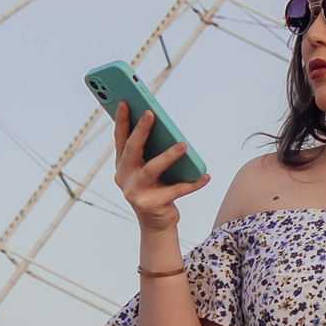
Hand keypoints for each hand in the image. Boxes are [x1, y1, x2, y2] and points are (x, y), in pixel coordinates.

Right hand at [111, 100, 190, 244]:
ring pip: (151, 169)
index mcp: (122, 165)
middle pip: (132, 150)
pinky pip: (175, 191)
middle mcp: (124, 177)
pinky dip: (192, 184)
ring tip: (183, 145)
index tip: (126, 101)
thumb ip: (150, 151)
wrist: (156, 224)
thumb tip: (163, 126)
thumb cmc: (155, 189)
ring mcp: (135, 192)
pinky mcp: (151, 205)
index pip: (120, 139)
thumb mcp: (149, 168)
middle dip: (141, 130)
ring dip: (168, 156)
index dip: (122, 120)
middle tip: (151, 113)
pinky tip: (205, 176)